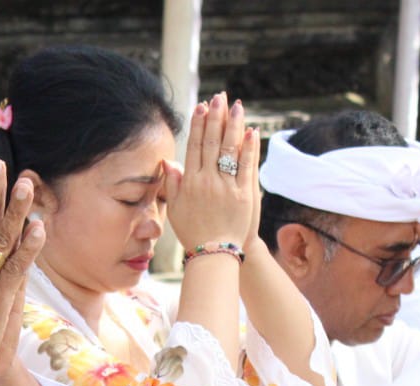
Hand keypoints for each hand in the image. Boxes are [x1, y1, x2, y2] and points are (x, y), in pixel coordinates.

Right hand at [165, 94, 257, 249]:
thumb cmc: (192, 232)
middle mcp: (207, 181)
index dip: (199, 125)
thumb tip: (168, 161)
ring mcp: (226, 187)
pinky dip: (249, 148)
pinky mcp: (244, 195)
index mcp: (190, 182)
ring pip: (230, 150)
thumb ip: (172, 184)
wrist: (214, 253)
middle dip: (216, 117)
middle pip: (212, 142)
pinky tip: (251, 131)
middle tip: (220, 98)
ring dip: (233, 125)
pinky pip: (246, 166)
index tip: (202, 107)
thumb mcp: (174, 209)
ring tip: (237, 106)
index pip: (195, 146)